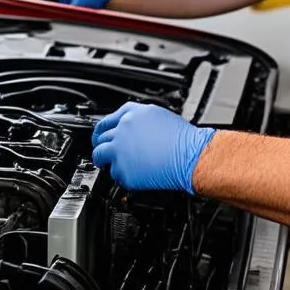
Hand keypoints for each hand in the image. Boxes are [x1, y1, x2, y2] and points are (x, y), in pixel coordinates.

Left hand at [91, 102, 215, 192]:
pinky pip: (115, 173)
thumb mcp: (158, 115)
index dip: (101, 130)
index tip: (99, 135)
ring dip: (104, 161)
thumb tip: (130, 126)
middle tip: (102, 152)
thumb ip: (138, 118)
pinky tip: (130, 173)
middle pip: (100, 138)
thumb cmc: (181, 138)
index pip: (105, 121)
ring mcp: (120, 151)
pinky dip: (120, 175)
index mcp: (130, 115)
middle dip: (100, 145)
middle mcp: (122, 131)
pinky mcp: (123, 170)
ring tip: (109, 165)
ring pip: (100, 156)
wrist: (189, 155)